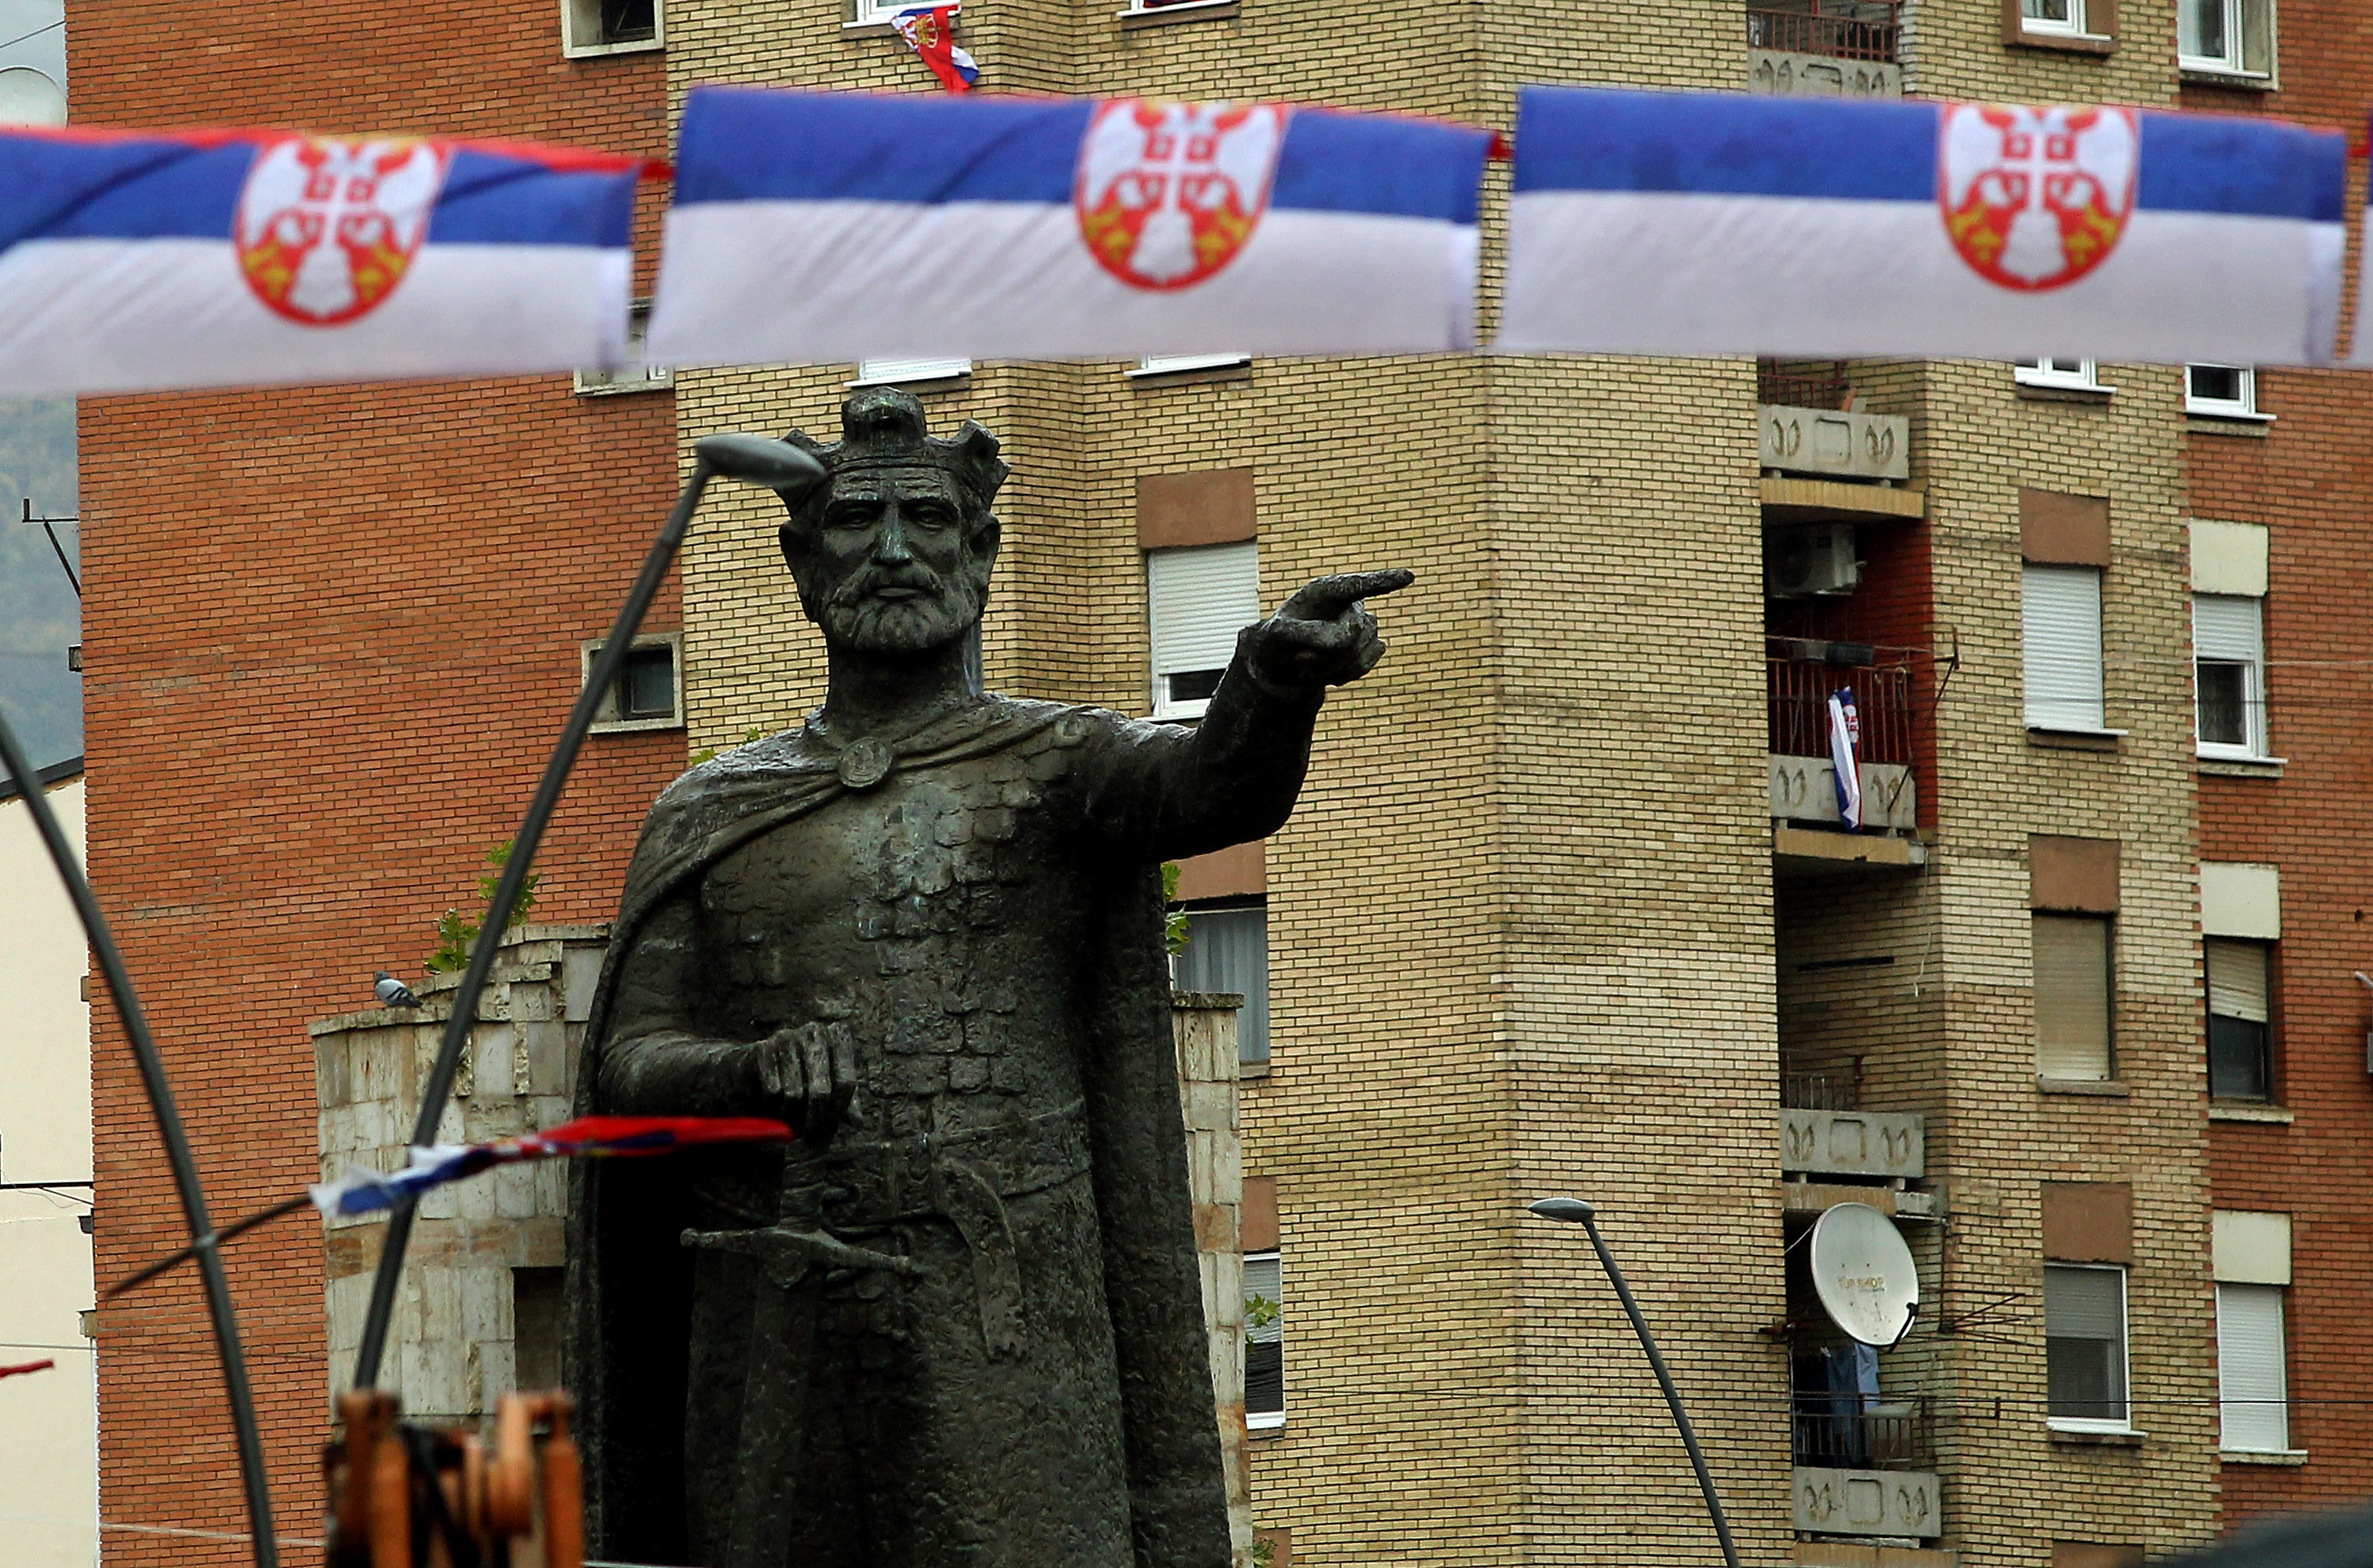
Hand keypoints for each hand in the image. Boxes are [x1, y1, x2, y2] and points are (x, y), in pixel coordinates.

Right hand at [753, 1021, 858, 1135]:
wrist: (749, 1069)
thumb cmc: (796, 1078)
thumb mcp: (826, 1090)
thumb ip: (844, 1104)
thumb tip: (860, 1123)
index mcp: (837, 1036)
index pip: (847, 1082)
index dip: (839, 1109)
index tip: (830, 1122)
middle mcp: (815, 1032)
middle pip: (822, 1091)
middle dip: (814, 1117)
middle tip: (808, 1130)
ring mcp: (788, 1037)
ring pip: (795, 1094)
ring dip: (790, 1114)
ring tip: (788, 1115)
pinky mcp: (763, 1048)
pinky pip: (773, 1090)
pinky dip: (772, 1104)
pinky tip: (771, 1101)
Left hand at [1242, 570, 1414, 691]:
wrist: (1284, 660)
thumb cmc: (1277, 640)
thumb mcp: (1276, 635)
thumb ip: (1304, 633)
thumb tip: (1342, 641)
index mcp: (1326, 590)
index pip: (1356, 586)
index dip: (1383, 581)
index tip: (1410, 576)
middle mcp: (1350, 604)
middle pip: (1351, 633)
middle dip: (1322, 653)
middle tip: (1297, 656)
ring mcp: (1364, 625)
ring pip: (1357, 653)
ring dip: (1327, 667)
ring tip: (1308, 662)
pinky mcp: (1371, 647)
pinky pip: (1363, 666)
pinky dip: (1340, 675)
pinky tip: (1325, 670)